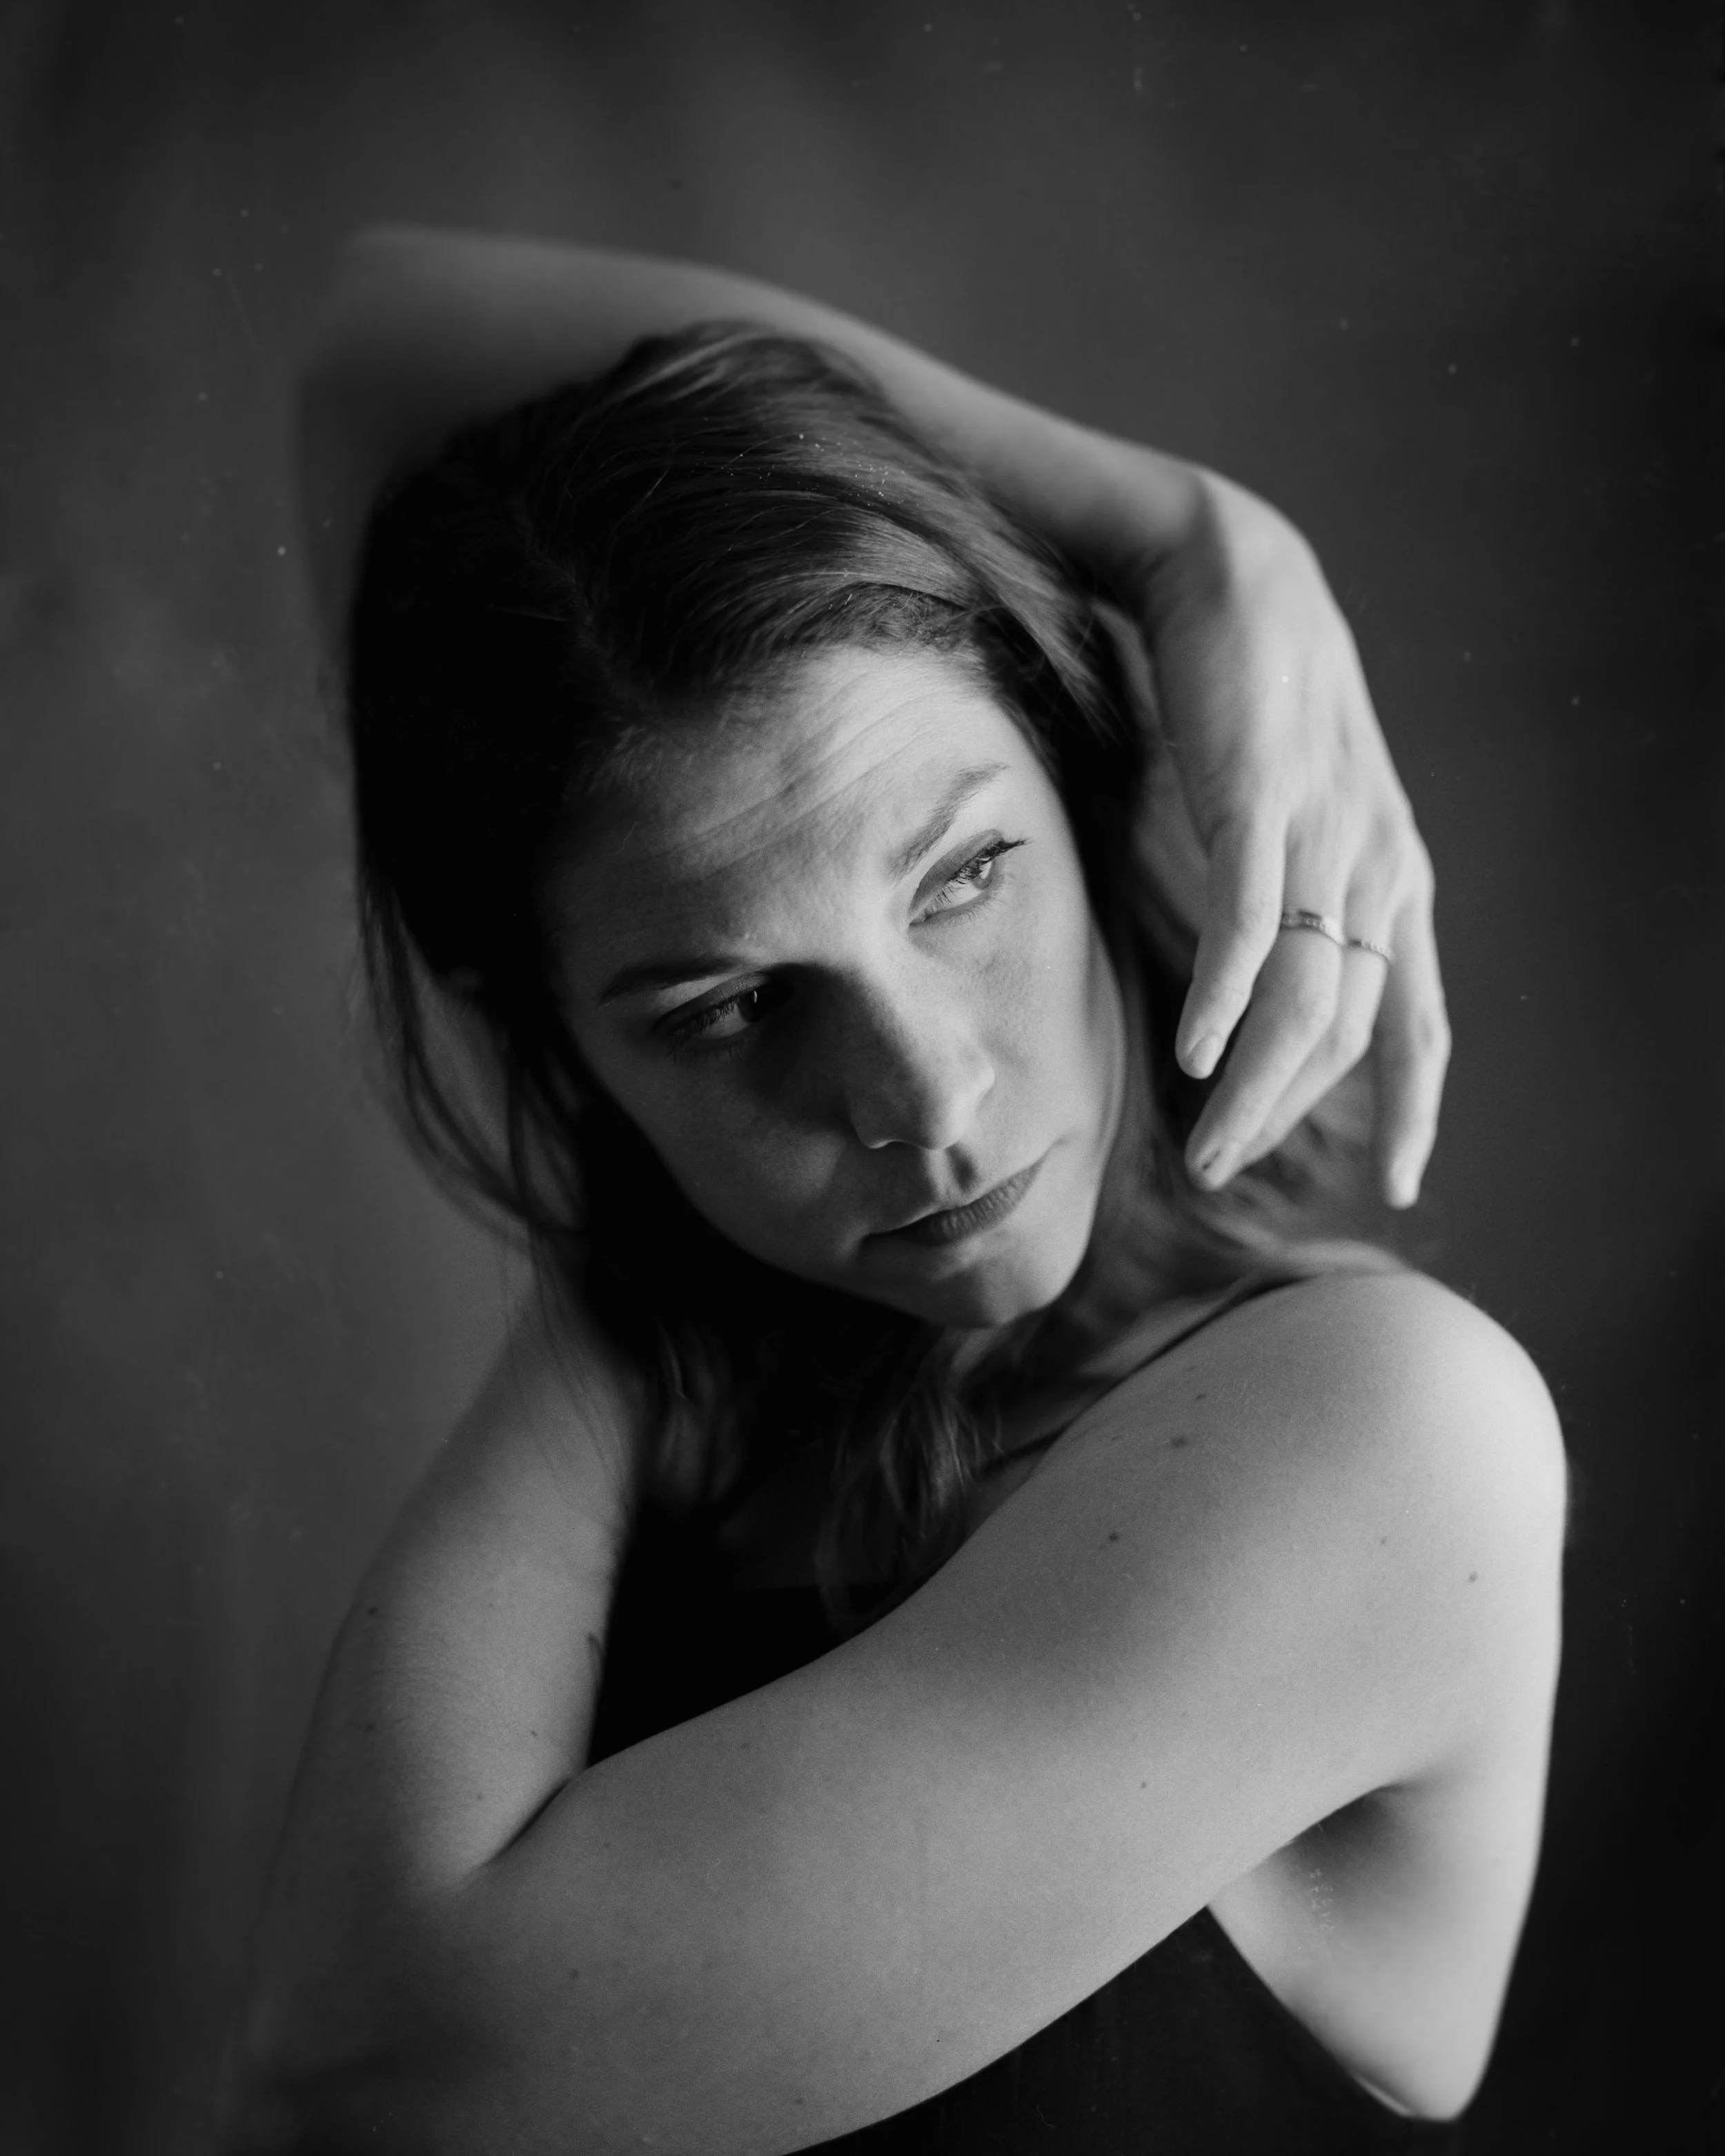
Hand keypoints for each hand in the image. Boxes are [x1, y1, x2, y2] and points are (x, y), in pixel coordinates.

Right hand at [1135, 473, 1448, 1207]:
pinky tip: (1198, 1054)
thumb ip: (1303, 895)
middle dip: (1289, 1116)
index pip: (1420, 1020)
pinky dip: (1227, 999)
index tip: (1396, 1183)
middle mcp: (1378, 867)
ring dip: (1254, 1088)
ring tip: (1205, 1146)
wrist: (1233, 576)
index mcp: (1396, 877)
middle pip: (1345, 1031)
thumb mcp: (1304, 814)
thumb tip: (1261, 983)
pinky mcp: (1260, 802)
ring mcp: (1323, 836)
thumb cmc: (1257, 701)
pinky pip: (1250, 925)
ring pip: (1301, 997)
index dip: (1413, 1109)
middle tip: (1223, 1170)